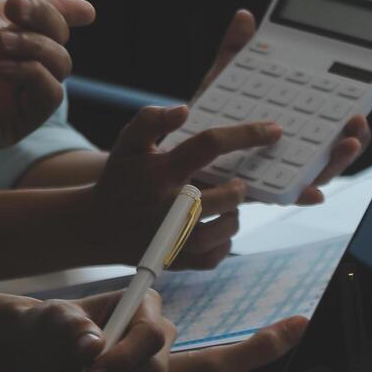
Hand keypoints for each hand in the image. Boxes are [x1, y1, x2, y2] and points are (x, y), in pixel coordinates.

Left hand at [0, 0, 94, 158]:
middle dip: (46, 16)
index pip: (40, 20)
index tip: (86, 10)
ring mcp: (5, 93)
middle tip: (11, 6)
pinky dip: (38, 76)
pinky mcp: (6, 124)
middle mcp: (1, 61)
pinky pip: (49, 99)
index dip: (66, 11)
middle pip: (57, 38)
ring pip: (60, 67)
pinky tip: (4, 67)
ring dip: (38, 45)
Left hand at [0, 289, 173, 371]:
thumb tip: (90, 347)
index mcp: (136, 303)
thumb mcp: (37, 318)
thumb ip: (63, 327)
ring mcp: (143, 364)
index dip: (128, 355)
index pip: (154, 330)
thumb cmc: (30, 322)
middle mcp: (149, 332)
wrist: (23, 350)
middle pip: (157, 367)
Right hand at [88, 105, 279, 268]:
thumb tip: (185, 109)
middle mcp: (170, 206)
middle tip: (238, 184)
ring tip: (225, 206)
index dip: (247, 134)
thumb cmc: (120, 179)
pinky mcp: (179, 262)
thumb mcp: (127, 143)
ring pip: (228, 227)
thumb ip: (150, 119)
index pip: (210, 144)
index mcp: (161, 171)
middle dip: (241, 187)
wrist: (96, 228)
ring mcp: (175, 238)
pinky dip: (223, 241)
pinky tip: (214, 228)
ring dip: (235, 215)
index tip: (274, 131)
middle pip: (228, 194)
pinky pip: (217, 253)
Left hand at [194, 10, 371, 204]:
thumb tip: (245, 17)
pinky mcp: (264, 190)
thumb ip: (236, 52)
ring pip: (323, 169)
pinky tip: (312, 192)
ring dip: (340, 159)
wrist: (178, 156)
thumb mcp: (222, 81)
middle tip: (360, 116)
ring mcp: (284, 168)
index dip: (368, 96)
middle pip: (339, 141)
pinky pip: (290, 196)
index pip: (340, 106)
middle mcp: (298, 145)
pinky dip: (304, 195)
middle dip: (358, 131)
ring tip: (347, 142)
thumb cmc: (206, 119)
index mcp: (297, 116)